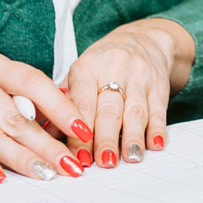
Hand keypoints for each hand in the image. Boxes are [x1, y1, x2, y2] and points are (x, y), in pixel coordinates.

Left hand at [60, 18, 194, 168]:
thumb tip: (43, 136)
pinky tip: (154, 145)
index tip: (77, 156)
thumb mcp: (79, 75)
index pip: (83, 102)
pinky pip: (159, 109)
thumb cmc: (102, 64)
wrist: (142, 39)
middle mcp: (114, 69)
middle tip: (103, 163)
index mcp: (87, 67)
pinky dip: (157, 130)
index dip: (80, 131)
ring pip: (136, 111)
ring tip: (129, 158)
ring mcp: (140, 76)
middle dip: (106, 138)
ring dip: (133, 137)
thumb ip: (62, 106)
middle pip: (110, 109)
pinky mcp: (159, 85)